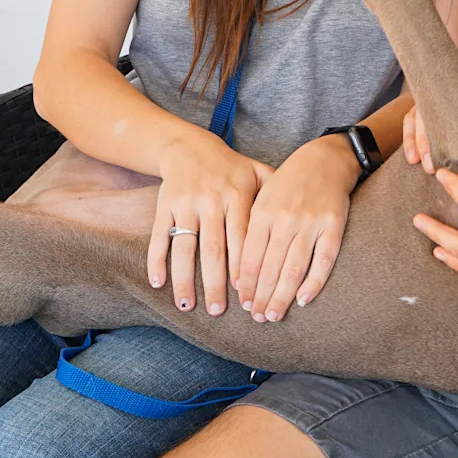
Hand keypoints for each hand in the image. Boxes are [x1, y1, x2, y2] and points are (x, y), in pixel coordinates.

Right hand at [150, 134, 273, 316]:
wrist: (189, 146)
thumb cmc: (231, 167)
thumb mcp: (257, 172)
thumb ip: (278, 196)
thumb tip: (300, 223)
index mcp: (237, 195)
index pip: (242, 238)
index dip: (242, 267)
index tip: (245, 295)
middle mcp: (211, 201)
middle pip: (213, 249)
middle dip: (214, 283)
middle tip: (217, 311)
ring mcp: (186, 204)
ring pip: (184, 247)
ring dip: (184, 279)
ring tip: (187, 306)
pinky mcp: (164, 205)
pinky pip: (158, 236)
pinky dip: (156, 261)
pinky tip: (158, 284)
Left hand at [236, 136, 359, 322]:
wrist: (324, 160)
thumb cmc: (288, 183)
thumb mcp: (262, 199)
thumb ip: (251, 230)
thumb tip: (239, 271)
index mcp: (262, 213)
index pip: (250, 258)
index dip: (246, 285)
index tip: (243, 303)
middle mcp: (285, 219)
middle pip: (270, 268)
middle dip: (261, 297)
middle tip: (257, 317)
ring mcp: (311, 223)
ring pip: (293, 269)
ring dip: (282, 297)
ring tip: (274, 315)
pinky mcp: (334, 226)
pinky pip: (323, 261)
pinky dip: (313, 283)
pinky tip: (304, 300)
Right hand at [401, 70, 457, 172]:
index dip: (451, 120)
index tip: (449, 145)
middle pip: (434, 104)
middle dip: (429, 135)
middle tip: (431, 163)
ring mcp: (448, 94)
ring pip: (420, 111)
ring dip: (418, 138)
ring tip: (422, 163)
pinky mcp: (439, 105)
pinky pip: (415, 116)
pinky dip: (411, 135)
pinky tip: (412, 156)